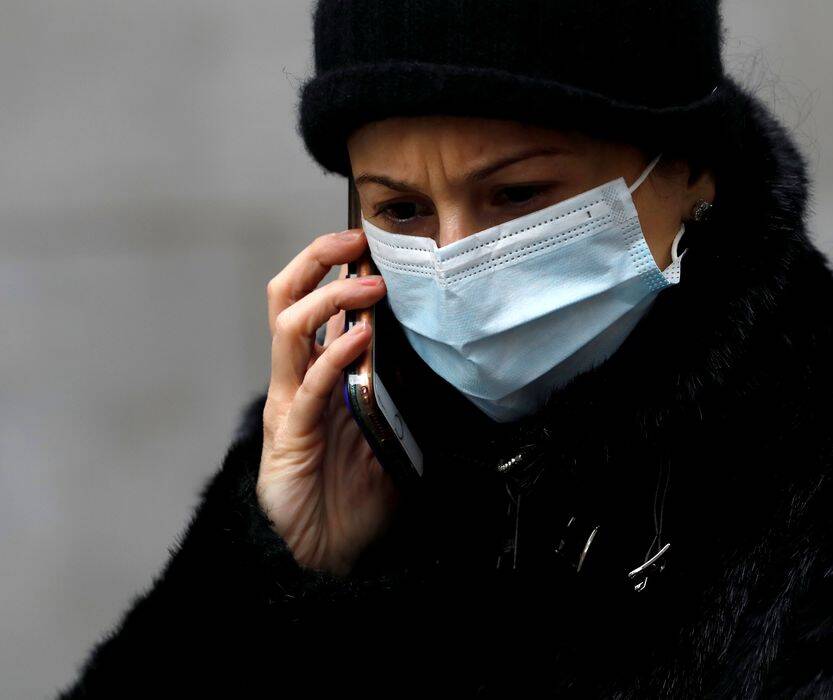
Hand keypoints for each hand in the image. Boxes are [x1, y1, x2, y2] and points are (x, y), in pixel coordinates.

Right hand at [257, 228, 398, 576]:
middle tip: (352, 240)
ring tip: (369, 285)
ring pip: (289, 331)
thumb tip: (423, 345)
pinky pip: (309, 386)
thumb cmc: (354, 492)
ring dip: (331, 299)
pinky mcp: (290, 438)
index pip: (308, 303)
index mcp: (314, 375)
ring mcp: (288, 406)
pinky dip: (333, 356)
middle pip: (285, 301)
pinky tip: (360, 338)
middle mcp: (294, 382)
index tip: (362, 240)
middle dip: (315, 261)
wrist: (331, 552)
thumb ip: (391, 385)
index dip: (326, 266)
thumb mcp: (384, 425)